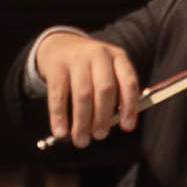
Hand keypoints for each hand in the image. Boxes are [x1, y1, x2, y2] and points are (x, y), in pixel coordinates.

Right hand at [34, 28, 140, 145]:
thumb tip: (117, 125)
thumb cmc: (90, 69)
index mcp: (118, 57)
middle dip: (103, 116)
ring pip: (82, 94)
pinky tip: (61, 132)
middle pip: (105, 88)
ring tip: (81, 140)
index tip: (127, 127)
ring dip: (82, 122)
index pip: (128, 82)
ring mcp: (76, 59)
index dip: (129, 106)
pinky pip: (58, 95)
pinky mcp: (56, 67)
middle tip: (100, 136)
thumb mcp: (107, 72)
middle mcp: (99, 54)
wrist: (60, 46)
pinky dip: (59, 116)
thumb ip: (115, 95)